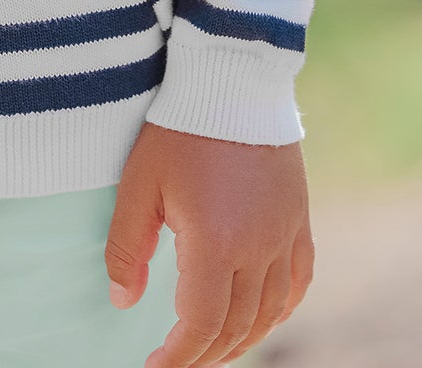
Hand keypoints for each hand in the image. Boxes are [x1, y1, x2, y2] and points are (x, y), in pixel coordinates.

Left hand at [105, 121, 314, 367]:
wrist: (231, 81)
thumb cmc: (178, 129)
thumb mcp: (139, 184)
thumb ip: (127, 246)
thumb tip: (123, 301)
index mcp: (215, 243)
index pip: (199, 324)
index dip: (178, 356)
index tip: (155, 367)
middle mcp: (257, 248)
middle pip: (236, 326)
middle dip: (205, 354)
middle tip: (179, 362)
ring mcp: (284, 235)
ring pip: (269, 311)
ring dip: (241, 339)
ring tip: (213, 349)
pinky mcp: (298, 219)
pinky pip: (298, 282)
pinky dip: (279, 310)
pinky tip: (262, 319)